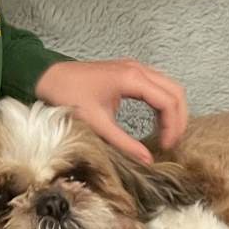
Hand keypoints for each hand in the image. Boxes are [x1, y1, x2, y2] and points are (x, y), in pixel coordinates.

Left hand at [35, 58, 187, 164]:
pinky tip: (158, 121)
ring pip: (169, 86)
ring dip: (173, 110)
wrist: (48, 76)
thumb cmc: (68, 96)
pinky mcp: (130, 71)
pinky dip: (163, 102)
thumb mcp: (97, 123)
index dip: (173, 126)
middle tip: (173, 142)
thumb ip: (123, 142)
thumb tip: (147, 160)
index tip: (166, 147)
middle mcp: (138, 69)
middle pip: (176, 91)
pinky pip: (158, 84)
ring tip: (168, 134)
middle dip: (179, 118)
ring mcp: (135, 68)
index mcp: (132, 79)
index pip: (168, 102)